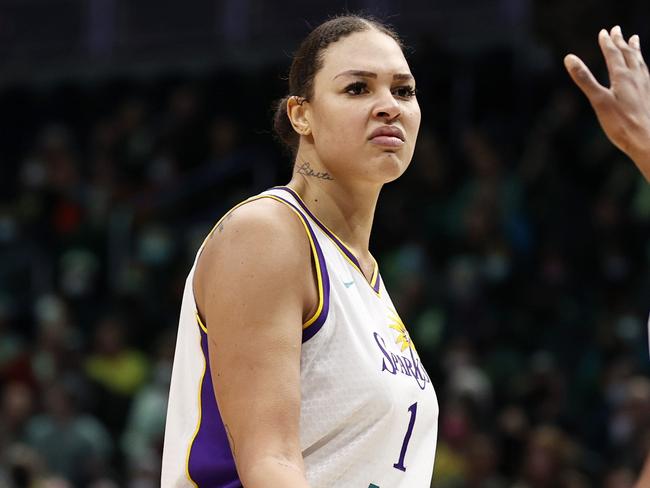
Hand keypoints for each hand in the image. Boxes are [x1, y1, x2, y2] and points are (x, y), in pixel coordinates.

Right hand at [564, 26, 649, 181]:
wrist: (647, 139)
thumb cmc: (621, 123)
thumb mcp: (598, 101)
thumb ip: (584, 79)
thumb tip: (569, 58)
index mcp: (622, 77)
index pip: (613, 54)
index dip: (607, 43)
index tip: (603, 32)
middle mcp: (636, 77)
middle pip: (628, 54)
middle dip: (621, 41)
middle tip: (617, 30)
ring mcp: (645, 85)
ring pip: (639, 61)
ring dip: (634, 49)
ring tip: (634, 40)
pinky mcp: (649, 95)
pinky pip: (646, 72)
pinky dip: (642, 64)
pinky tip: (642, 68)